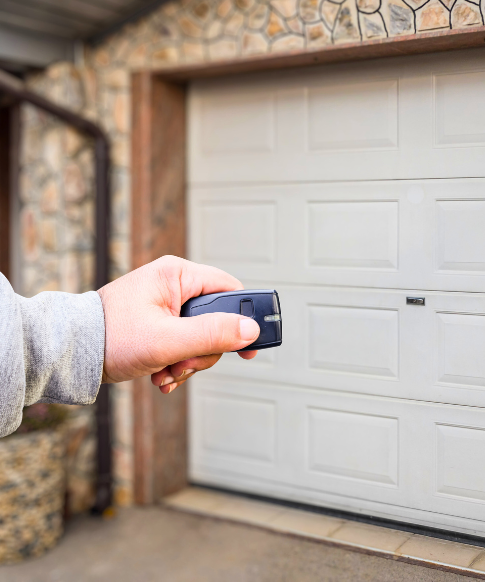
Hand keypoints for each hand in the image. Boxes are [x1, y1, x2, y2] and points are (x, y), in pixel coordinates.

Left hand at [97, 256, 259, 393]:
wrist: (69, 354)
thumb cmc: (109, 337)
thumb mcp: (168, 339)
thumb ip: (212, 334)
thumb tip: (250, 330)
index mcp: (177, 275)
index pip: (229, 290)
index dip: (244, 318)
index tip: (249, 346)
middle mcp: (173, 285)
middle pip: (217, 320)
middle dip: (204, 350)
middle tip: (184, 363)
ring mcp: (166, 305)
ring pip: (201, 337)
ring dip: (189, 362)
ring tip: (167, 371)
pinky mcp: (159, 322)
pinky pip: (185, 344)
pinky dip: (177, 363)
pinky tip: (161, 373)